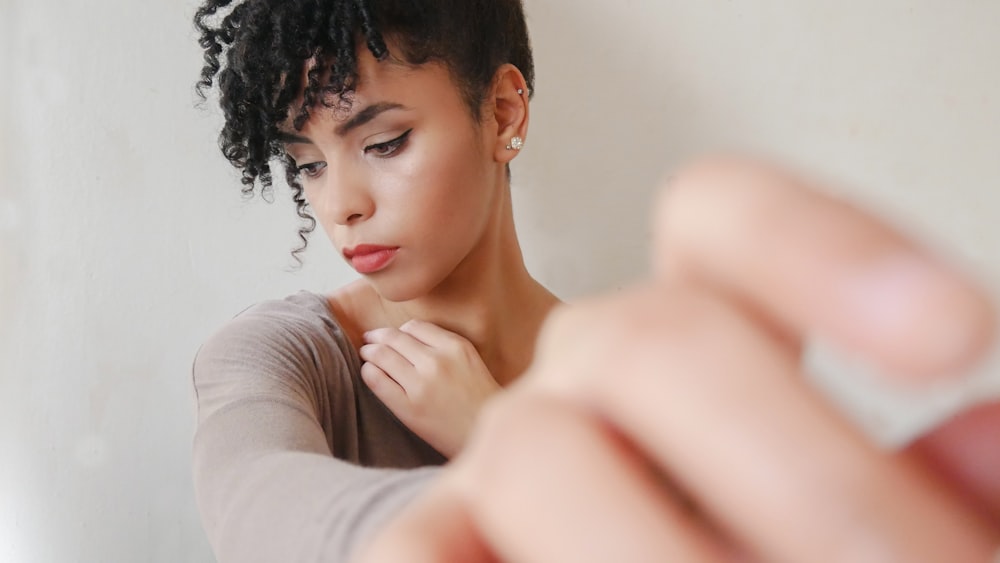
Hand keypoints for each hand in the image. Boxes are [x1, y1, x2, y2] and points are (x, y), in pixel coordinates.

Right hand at [354, 156, 999, 561]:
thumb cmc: (773, 540)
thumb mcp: (880, 528)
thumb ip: (928, 495)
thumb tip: (985, 439)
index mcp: (706, 341)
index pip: (719, 222)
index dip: (818, 246)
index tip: (955, 337)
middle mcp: (595, 379)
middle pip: (649, 338)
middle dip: (796, 473)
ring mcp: (506, 458)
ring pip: (534, 452)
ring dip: (651, 551)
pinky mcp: (432, 542)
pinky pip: (414, 553)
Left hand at [360, 320, 501, 456]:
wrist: (483, 435)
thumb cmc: (479, 401)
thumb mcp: (471, 361)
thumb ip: (445, 346)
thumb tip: (405, 336)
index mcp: (455, 347)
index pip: (414, 326)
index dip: (399, 330)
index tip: (392, 336)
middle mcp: (437, 362)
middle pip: (394, 338)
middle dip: (376, 337)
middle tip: (369, 340)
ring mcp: (421, 385)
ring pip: (381, 355)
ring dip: (369, 352)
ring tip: (366, 355)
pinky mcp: (409, 408)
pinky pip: (377, 380)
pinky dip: (368, 372)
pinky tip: (370, 373)